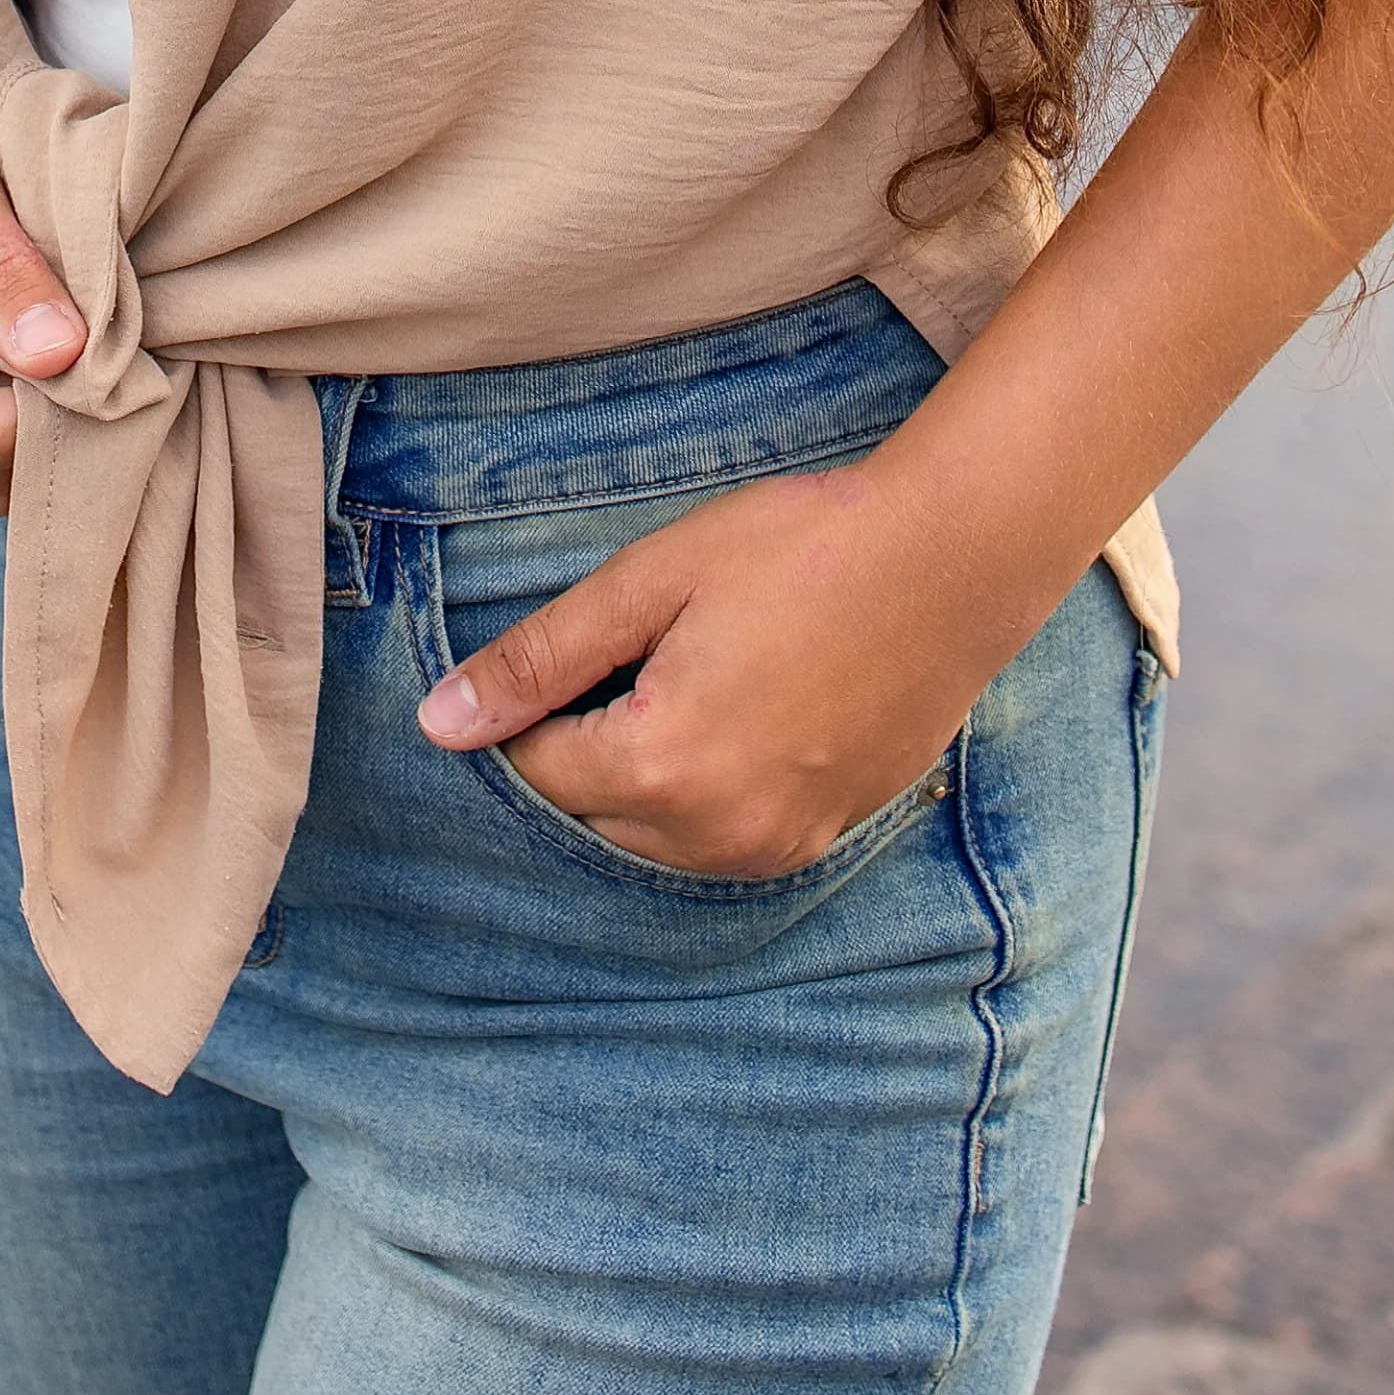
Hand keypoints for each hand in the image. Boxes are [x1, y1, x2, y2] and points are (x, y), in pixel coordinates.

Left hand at [414, 456, 1018, 875]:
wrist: (953, 559)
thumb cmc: (801, 549)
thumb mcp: (652, 580)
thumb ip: (541, 658)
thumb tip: (440, 723)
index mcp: (659, 766)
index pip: (536, 772)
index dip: (531, 708)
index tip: (573, 650)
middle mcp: (715, 833)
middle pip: (591, 817)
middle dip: (582, 749)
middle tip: (632, 656)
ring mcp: (777, 845)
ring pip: (655, 840)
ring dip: (643, 779)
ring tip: (687, 678)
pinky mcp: (823, 837)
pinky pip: (725, 843)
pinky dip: (705, 795)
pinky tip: (738, 712)